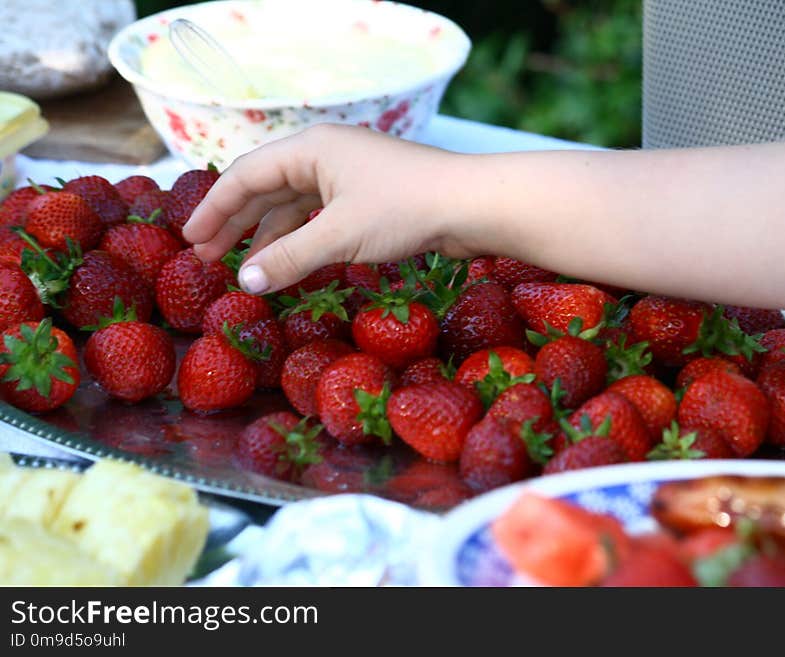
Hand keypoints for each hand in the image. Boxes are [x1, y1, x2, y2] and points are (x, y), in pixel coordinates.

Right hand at [183, 123, 478, 293]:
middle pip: (266, 189)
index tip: (190, 240)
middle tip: (208, 258)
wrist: (472, 205)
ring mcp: (347, 178)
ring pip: (293, 206)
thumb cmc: (405, 208)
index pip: (246, 175)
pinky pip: (319, 219)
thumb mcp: (340, 235)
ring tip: (245, 269)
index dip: (215, 209)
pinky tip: (288, 264)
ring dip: (268, 237)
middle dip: (237, 224)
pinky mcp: (367, 200)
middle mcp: (325, 156)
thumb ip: (290, 258)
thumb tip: (246, 283)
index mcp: (311, 149)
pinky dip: (300, 241)